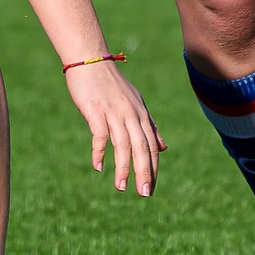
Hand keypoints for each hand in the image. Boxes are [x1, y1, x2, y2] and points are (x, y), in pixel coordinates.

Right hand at [64, 58, 165, 196]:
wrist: (90, 60)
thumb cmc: (111, 84)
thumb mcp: (136, 104)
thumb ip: (150, 126)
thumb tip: (164, 148)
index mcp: (141, 114)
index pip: (152, 145)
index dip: (153, 167)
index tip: (151, 187)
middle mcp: (131, 114)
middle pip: (141, 147)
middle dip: (144, 171)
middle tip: (145, 194)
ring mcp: (113, 112)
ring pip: (123, 144)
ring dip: (123, 167)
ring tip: (121, 187)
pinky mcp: (95, 110)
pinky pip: (100, 135)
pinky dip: (99, 152)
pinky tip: (98, 167)